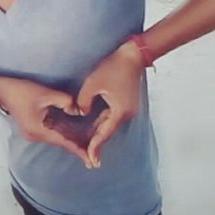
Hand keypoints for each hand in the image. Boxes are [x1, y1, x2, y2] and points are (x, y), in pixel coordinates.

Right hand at [0, 76, 94, 167]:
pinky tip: (75, 133)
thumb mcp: (45, 93)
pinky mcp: (34, 127)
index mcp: (39, 130)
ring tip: (89, 145)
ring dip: (72, 140)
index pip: (65, 142)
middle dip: (78, 146)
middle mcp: (37, 135)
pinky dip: (64, 133)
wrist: (1, 90)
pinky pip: (52, 132)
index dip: (79, 150)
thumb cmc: (22, 90)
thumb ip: (65, 101)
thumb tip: (78, 110)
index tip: (92, 161)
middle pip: (62, 142)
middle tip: (96, 153)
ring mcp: (34, 132)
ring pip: (58, 137)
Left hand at [76, 41, 144, 166]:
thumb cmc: (114, 67)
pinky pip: (112, 117)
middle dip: (97, 144)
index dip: (95, 147)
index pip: (104, 134)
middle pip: (108, 132)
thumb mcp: (93, 83)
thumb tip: (81, 113)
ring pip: (109, 125)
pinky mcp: (126, 103)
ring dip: (99, 134)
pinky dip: (102, 123)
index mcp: (120, 111)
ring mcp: (128, 108)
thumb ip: (84, 101)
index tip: (90, 159)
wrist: (133, 55)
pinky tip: (93, 128)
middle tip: (89, 160)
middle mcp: (126, 113)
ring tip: (88, 147)